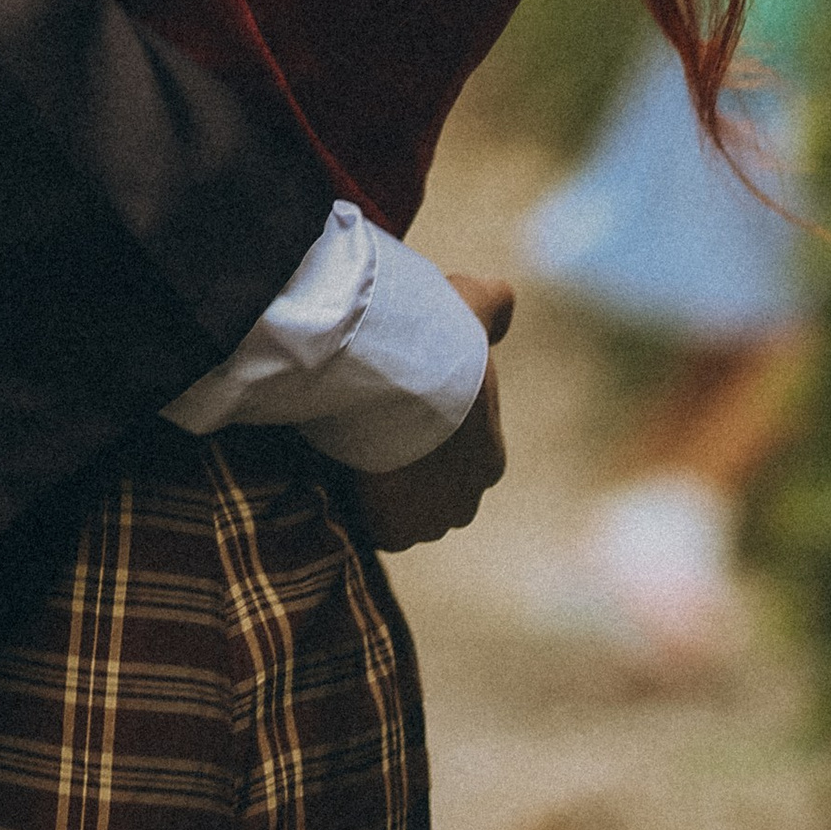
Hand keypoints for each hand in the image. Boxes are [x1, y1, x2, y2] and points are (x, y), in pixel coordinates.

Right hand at [348, 273, 513, 552]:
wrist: (401, 372)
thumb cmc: (438, 336)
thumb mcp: (472, 304)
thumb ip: (493, 302)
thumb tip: (502, 297)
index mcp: (488, 458)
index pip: (456, 461)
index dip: (423, 440)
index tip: (392, 415)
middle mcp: (465, 500)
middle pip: (430, 498)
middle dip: (403, 476)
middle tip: (365, 436)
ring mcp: (428, 521)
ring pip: (399, 516)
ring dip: (376, 495)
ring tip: (342, 456)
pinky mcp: (391, 532)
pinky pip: (368, 528)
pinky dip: (351, 509)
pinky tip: (328, 476)